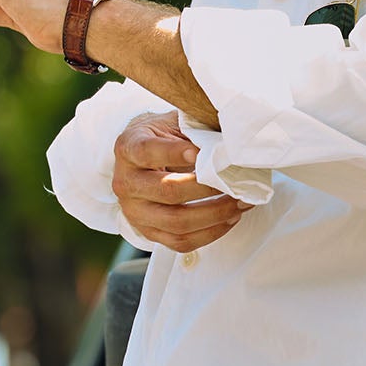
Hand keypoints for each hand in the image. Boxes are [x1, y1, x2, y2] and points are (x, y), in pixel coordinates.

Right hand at [111, 112, 250, 250]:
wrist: (142, 160)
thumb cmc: (164, 138)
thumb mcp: (172, 123)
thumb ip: (194, 130)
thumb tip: (229, 143)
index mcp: (128, 148)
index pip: (147, 151)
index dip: (174, 153)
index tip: (200, 153)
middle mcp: (126, 182)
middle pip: (167, 191)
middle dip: (207, 188)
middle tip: (234, 182)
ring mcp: (135, 212)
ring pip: (177, 222)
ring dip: (215, 214)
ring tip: (239, 203)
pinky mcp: (149, 232)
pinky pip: (181, 242)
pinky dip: (211, 233)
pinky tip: (230, 219)